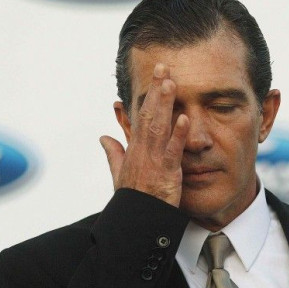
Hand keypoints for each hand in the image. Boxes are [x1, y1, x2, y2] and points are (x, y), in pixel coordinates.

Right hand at [99, 63, 188, 206]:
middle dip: (156, 90)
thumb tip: (104, 136)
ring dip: (165, 104)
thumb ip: (114, 153)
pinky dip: (178, 134)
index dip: (148, 95)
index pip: (141, 116)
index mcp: (135, 148)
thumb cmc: (133, 198)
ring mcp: (153, 159)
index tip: (155, 76)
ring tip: (170, 83)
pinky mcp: (166, 172)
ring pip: (159, 126)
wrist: (137, 220)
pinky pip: (173, 150)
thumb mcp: (120, 173)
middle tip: (163, 66)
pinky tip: (184, 118)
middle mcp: (142, 150)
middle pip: (149, 114)